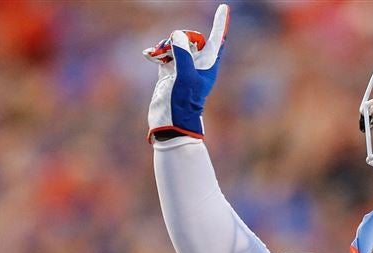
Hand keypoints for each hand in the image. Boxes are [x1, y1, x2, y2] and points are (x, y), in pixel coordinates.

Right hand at [144, 4, 229, 141]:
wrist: (171, 121)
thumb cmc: (182, 102)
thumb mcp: (184, 76)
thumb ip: (182, 53)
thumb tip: (177, 34)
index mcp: (208, 65)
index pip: (216, 39)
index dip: (220, 23)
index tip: (224, 7)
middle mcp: (197, 64)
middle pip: (191, 38)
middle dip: (179, 37)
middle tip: (169, 46)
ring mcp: (183, 67)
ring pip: (175, 44)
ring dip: (164, 45)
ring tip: (156, 54)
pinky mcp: (169, 72)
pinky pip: (164, 54)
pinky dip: (156, 52)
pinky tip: (148, 55)